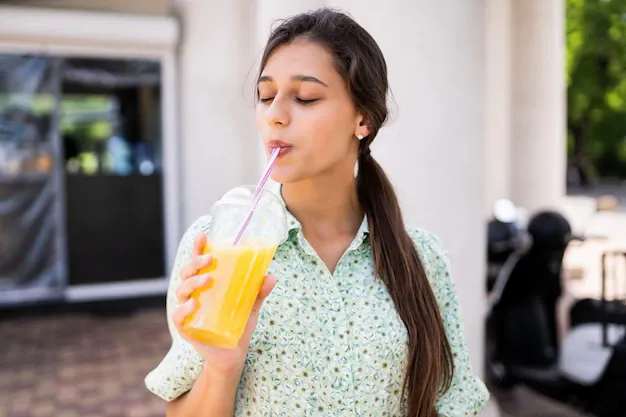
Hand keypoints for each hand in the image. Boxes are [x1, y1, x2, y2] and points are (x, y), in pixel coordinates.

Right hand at [171, 232, 276, 378]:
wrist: (233, 355)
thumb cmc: (239, 326)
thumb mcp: (251, 306)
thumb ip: (259, 292)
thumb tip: (271, 276)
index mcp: (206, 286)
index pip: (198, 263)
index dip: (198, 248)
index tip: (204, 235)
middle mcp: (193, 295)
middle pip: (187, 273)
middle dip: (196, 262)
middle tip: (211, 259)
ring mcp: (187, 311)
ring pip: (181, 290)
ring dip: (193, 282)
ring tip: (209, 278)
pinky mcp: (186, 329)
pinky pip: (178, 316)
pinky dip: (183, 309)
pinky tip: (193, 304)